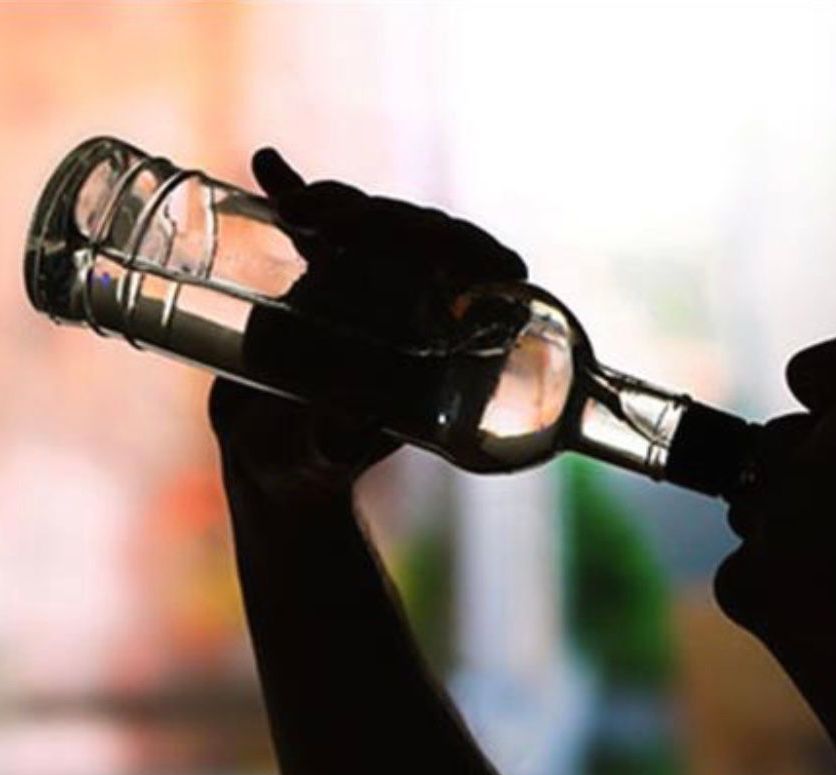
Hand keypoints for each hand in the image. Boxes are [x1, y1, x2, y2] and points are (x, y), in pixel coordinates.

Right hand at [211, 149, 528, 501]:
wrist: (267, 459)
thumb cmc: (309, 467)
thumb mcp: (326, 456)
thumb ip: (339, 436)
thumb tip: (352, 405)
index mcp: (446, 344)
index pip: (490, 276)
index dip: (474, 250)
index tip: (433, 245)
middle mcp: (418, 306)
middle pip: (429, 237)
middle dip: (390, 221)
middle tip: (334, 226)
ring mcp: (371, 285)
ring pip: (374, 222)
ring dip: (341, 204)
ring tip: (296, 210)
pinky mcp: (320, 274)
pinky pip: (316, 224)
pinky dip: (295, 193)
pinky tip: (269, 166)